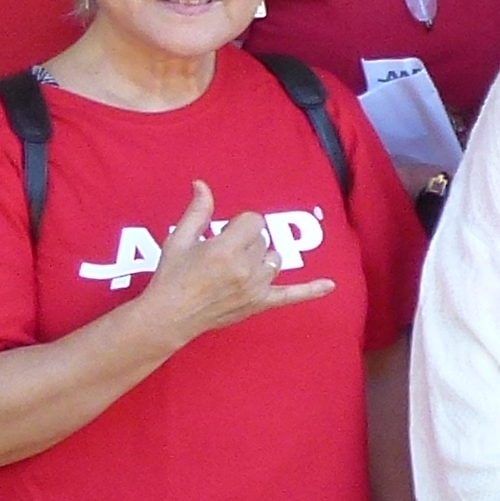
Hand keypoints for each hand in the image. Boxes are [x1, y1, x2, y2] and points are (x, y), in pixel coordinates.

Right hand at [133, 181, 339, 346]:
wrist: (169, 316)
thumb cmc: (171, 277)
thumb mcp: (179, 239)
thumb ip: (197, 211)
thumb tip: (202, 184)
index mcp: (226, 251)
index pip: (254, 221)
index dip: (238, 225)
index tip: (222, 236)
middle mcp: (245, 270)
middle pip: (263, 240)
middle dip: (245, 242)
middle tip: (221, 257)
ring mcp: (255, 289)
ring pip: (275, 260)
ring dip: (260, 259)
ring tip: (235, 268)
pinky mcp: (259, 304)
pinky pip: (291, 295)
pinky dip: (311, 290)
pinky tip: (330, 285)